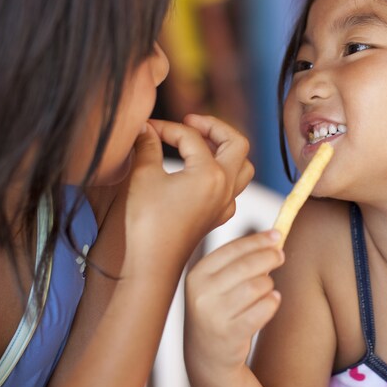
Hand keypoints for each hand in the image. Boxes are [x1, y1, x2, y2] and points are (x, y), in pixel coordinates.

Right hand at [123, 114, 253, 275]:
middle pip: (237, 143)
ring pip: (243, 167)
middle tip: (191, 122)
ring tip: (203, 144)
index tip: (147, 127)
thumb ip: (147, 145)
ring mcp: (225, 203)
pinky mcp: (219, 216)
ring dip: (227, 150)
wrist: (153, 264)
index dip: (167, 127)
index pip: (192, 137)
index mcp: (210, 173)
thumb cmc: (147, 221)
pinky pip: (234, 189)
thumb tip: (145, 128)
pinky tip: (202, 174)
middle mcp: (225, 186)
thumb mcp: (143, 176)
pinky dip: (224, 174)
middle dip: (215, 127)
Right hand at [185, 230, 283, 372]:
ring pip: (257, 286)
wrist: (206, 355)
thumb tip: (273, 237)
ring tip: (268, 288)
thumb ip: (238, 261)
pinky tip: (273, 300)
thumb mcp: (216, 284)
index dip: (257, 240)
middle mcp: (201, 294)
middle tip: (280, 256)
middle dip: (269, 257)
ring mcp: (214, 315)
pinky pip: (262, 310)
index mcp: (197, 275)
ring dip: (269, 284)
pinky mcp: (229, 334)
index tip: (276, 235)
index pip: (232, 249)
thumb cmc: (218, 310)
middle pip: (246, 265)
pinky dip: (272, 302)